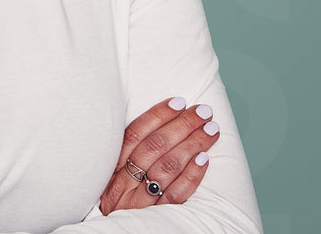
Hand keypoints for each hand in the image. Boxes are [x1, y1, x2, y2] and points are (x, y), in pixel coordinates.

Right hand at [98, 96, 219, 214]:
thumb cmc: (118, 200)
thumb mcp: (112, 175)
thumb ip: (128, 153)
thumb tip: (161, 122)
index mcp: (109, 168)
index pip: (134, 134)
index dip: (158, 115)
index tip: (179, 102)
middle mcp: (122, 184)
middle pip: (154, 147)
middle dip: (182, 125)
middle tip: (203, 112)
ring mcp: (139, 202)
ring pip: (167, 168)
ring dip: (193, 144)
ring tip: (211, 130)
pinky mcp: (156, 218)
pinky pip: (176, 194)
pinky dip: (192, 175)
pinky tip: (204, 159)